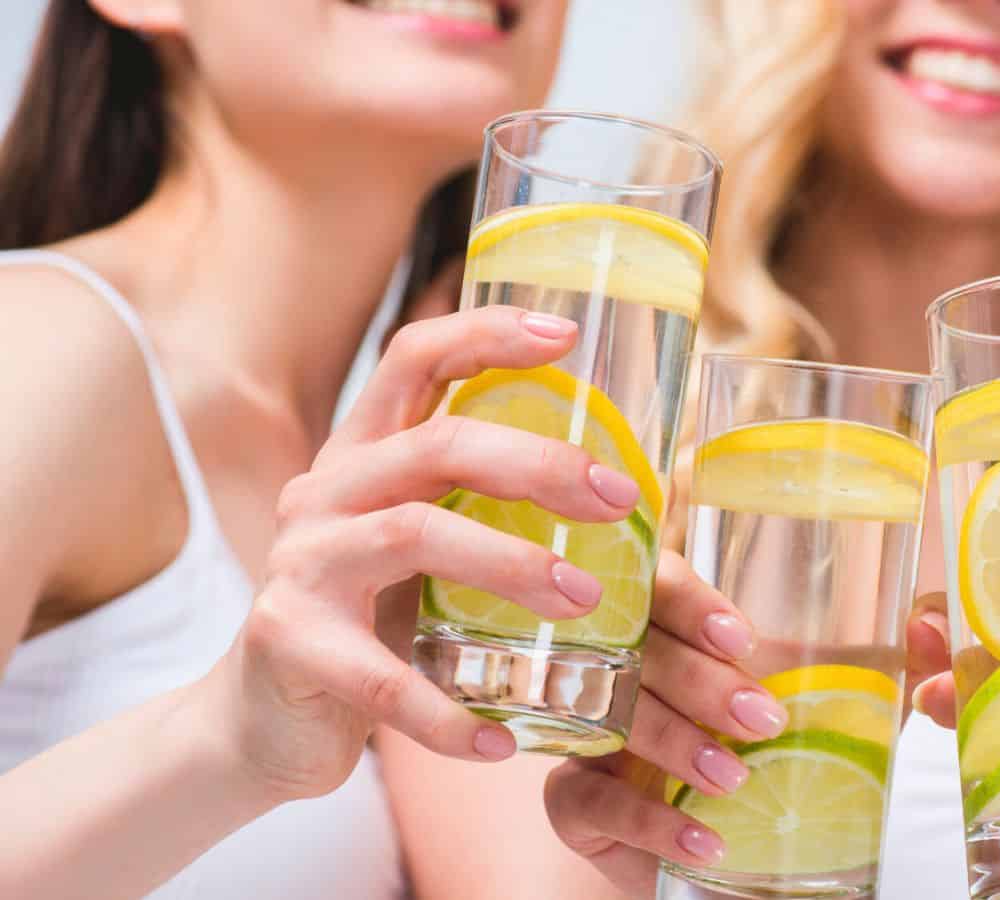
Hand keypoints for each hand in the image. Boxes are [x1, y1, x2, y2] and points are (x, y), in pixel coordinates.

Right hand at [205, 305, 644, 802]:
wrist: (264, 722)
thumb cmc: (370, 624)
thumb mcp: (425, 550)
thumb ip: (483, 508)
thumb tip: (618, 492)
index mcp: (363, 456)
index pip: (414, 360)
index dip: (485, 333)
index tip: (567, 334)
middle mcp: (324, 492)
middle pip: (436, 443)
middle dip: (538, 463)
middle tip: (619, 498)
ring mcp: (301, 564)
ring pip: (415, 534)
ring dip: (511, 565)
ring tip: (585, 603)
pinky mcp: (287, 642)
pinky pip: (381, 679)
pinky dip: (447, 715)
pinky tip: (502, 741)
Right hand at [545, 569, 952, 895]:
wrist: (732, 851)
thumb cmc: (773, 755)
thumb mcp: (833, 709)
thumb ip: (880, 669)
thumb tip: (930, 628)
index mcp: (671, 623)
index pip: (661, 584)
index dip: (692, 602)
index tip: (743, 639)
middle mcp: (618, 662)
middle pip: (636, 647)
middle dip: (699, 681)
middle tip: (761, 719)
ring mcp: (587, 727)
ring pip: (613, 716)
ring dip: (677, 744)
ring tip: (734, 778)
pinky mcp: (572, 797)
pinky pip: (591, 797)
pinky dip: (652, 820)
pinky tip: (704, 839)